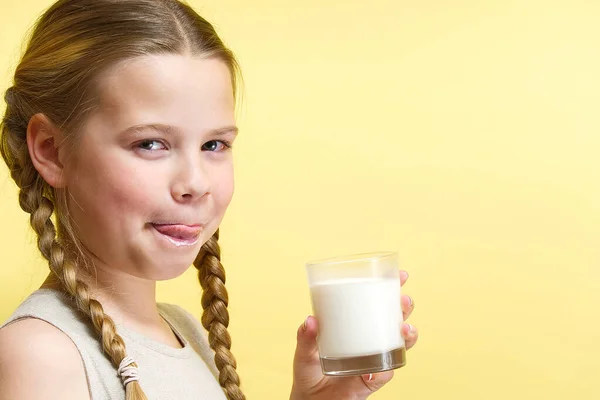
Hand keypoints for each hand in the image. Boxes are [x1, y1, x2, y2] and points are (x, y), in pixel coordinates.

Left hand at [290, 270, 417, 399]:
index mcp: (354, 326)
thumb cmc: (308, 372)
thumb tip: (310, 320)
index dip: (391, 289)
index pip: (376, 303)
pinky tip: (375, 371)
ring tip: (404, 329)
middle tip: (404, 300)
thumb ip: (305, 337)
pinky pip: (385, 374)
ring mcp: (373, 359)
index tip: (402, 275)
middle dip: (404, 308)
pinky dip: (384, 371)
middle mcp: (369, 340)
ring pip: (399, 344)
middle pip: (395, 320)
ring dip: (408, 335)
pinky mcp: (372, 381)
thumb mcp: (303, 352)